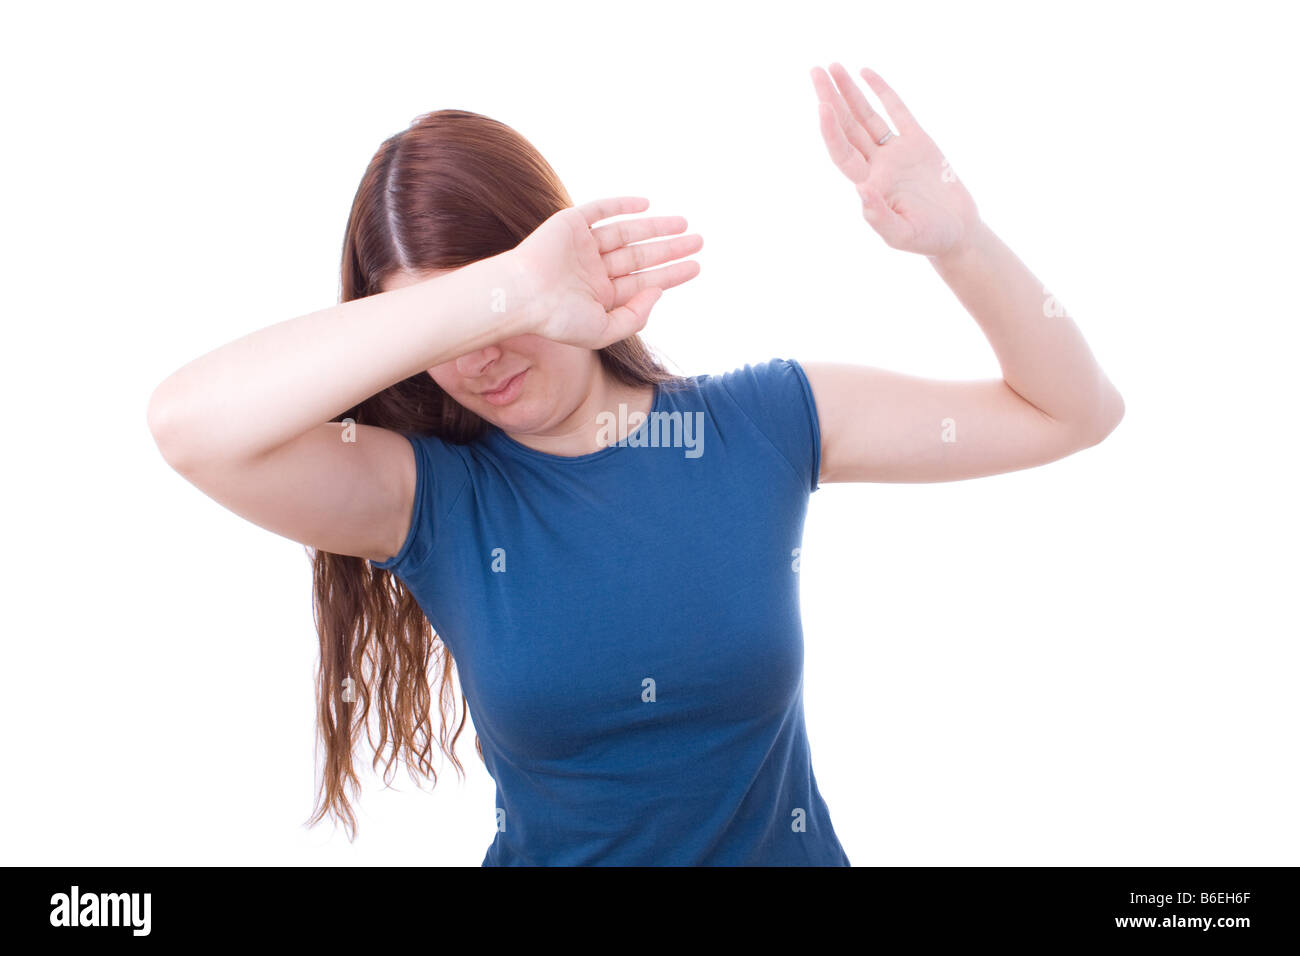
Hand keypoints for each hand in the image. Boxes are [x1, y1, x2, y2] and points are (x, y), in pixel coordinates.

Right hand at [510, 197, 702, 349]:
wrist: (522, 295)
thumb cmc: (557, 320)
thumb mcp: (603, 331)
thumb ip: (634, 317)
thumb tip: (658, 293)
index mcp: (601, 296)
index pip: (643, 282)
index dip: (672, 274)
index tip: (696, 266)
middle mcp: (594, 270)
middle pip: (640, 257)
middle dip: (670, 249)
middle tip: (699, 241)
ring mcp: (582, 246)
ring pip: (626, 233)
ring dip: (654, 227)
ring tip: (684, 224)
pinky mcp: (569, 224)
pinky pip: (600, 210)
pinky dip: (622, 205)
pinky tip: (648, 204)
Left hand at [810, 64, 980, 257]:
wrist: (957, 232)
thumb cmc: (929, 239)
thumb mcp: (903, 236)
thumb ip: (880, 218)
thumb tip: (861, 192)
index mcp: (870, 184)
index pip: (843, 153)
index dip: (831, 131)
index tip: (821, 106)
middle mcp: (877, 165)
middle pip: (848, 127)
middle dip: (831, 99)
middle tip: (815, 71)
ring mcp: (896, 152)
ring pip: (866, 116)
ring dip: (849, 93)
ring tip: (832, 67)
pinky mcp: (918, 142)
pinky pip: (897, 111)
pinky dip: (882, 92)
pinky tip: (865, 74)